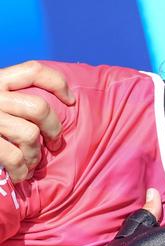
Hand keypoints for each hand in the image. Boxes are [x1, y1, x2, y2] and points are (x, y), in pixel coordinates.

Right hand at [0, 61, 74, 181]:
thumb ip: (13, 99)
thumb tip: (58, 106)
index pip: (33, 71)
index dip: (57, 83)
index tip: (71, 101)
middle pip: (39, 108)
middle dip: (54, 129)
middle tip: (55, 143)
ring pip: (29, 134)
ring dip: (35, 155)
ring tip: (31, 162)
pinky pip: (12, 156)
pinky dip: (21, 170)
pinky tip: (20, 174)